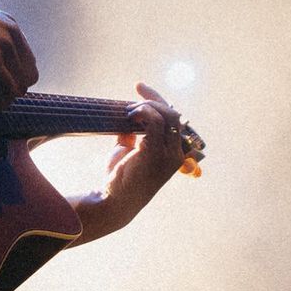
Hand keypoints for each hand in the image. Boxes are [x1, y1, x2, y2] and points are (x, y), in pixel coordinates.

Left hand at [72, 83, 188, 241]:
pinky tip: (132, 114)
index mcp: (174, 154)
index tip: (142, 89)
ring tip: (130, 109)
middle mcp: (176, 153)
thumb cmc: (119, 180)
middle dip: (155, 98)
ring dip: (148, 105)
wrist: (114, 202)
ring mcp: (168, 154)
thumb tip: (126, 119)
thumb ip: (131, 136)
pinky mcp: (155, 152)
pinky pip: (155, 121)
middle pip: (174, 114)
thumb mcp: (127, 153)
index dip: (161, 102)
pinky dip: (144, 112)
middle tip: (138, 89)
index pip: (175, 120)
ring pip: (168, 115)